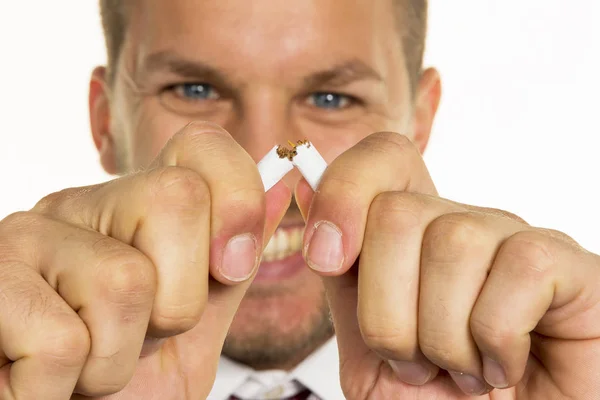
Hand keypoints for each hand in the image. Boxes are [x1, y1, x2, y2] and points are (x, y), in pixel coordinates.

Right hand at [0, 122, 290, 399]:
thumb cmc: (131, 383)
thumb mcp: (200, 322)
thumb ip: (236, 258)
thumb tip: (285, 186)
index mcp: (135, 207)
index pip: (203, 145)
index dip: (238, 201)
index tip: (230, 270)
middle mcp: (79, 204)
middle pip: (177, 197)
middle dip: (178, 301)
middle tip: (139, 335)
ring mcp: (24, 237)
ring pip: (126, 279)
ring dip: (118, 358)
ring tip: (87, 364)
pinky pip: (62, 342)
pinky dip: (62, 388)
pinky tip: (43, 382)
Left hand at [295, 132, 599, 398]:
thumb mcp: (368, 347)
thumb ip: (341, 276)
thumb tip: (305, 187)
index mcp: (412, 237)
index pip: (381, 157)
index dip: (343, 192)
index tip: (326, 258)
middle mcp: (462, 224)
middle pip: (396, 212)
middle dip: (388, 313)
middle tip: (416, 359)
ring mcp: (514, 240)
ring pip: (452, 243)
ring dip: (442, 338)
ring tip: (461, 370)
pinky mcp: (569, 265)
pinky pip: (518, 270)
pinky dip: (497, 341)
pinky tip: (504, 364)